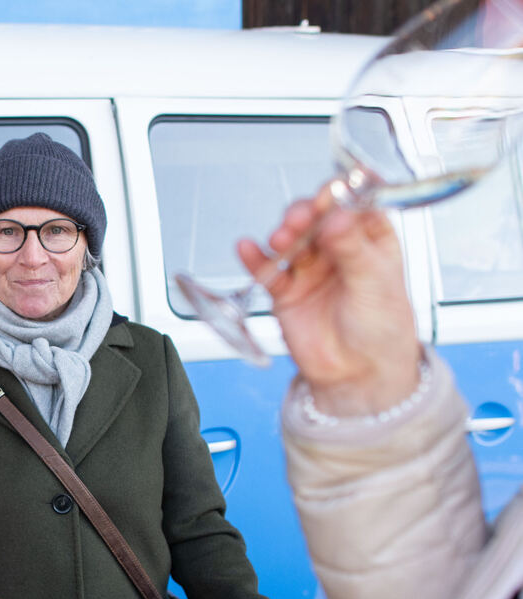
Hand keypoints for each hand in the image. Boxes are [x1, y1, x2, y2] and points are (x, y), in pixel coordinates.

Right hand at [236, 186, 420, 415]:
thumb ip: (352, 249)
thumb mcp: (376, 283)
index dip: (342, 194)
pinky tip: (248, 249)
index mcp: (370, 238)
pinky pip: (268, 269)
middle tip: (302, 217)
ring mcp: (309, 268)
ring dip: (283, 234)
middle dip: (306, 213)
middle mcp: (337, 249)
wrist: (360, 375)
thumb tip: (336, 218)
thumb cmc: (382, 329)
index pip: (354, 205)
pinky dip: (255, 259)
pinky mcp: (286, 291)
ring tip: (282, 238)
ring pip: (291, 240)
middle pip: (316, 218)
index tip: (333, 189)